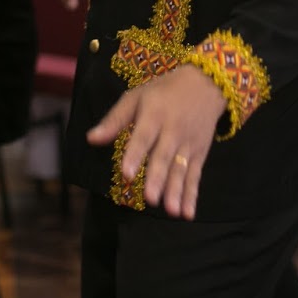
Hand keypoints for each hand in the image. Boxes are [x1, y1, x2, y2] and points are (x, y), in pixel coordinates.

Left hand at [86, 64, 226, 219]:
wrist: (206, 83)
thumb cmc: (163, 92)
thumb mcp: (136, 97)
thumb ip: (115, 119)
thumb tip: (91, 139)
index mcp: (154, 114)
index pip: (143, 137)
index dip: (135, 155)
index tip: (126, 174)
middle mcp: (173, 130)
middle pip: (164, 157)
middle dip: (157, 179)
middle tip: (150, 199)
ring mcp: (188, 143)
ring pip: (181, 169)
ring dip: (177, 191)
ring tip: (171, 211)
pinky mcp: (200, 153)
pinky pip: (195, 176)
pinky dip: (192, 195)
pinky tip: (188, 213)